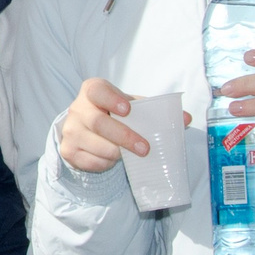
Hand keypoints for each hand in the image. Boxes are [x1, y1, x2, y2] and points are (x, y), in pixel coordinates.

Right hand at [57, 78, 187, 173]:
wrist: (86, 129)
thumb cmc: (113, 114)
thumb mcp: (131, 107)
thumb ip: (154, 110)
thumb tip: (186, 118)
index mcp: (92, 91)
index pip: (98, 90)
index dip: (112, 99)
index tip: (128, 110)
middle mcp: (77, 108)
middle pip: (98, 122)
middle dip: (124, 136)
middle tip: (145, 148)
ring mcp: (70, 130)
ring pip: (96, 145)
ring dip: (117, 153)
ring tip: (128, 155)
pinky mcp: (68, 150)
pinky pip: (91, 161)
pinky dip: (106, 163)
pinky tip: (113, 159)